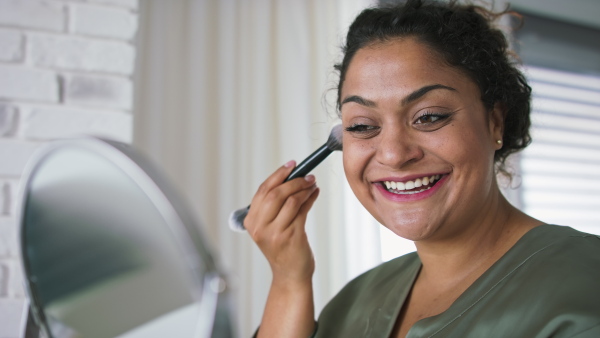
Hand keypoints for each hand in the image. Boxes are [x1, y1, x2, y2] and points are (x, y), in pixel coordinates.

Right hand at [244, 160, 319, 284]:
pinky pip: (302, 210)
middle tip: (308, 176)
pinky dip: (310, 199)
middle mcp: (260, 227)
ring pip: (290, 200)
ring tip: (312, 184)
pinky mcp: (291, 237)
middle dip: (294, 181)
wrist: (290, 274)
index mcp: (251, 221)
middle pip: (276, 193)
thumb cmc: (283, 248)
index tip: (292, 165)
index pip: (262, 191)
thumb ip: (277, 205)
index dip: (278, 175)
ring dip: (304, 189)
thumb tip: (294, 177)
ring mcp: (274, 233)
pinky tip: (315, 194)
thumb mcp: (272, 226)